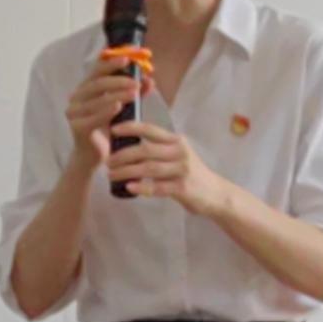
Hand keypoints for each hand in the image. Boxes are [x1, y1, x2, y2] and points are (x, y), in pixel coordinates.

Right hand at [61, 54, 142, 168]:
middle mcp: (76, 97)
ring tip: (134, 93)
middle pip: (97, 83)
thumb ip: (134, 93)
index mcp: (85, 89)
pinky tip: (118, 107)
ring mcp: (74, 112)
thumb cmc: (108, 129)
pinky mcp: (76, 127)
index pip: (97, 70)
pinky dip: (106, 111)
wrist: (95, 156)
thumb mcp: (123, 108)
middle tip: (136, 81)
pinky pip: (93, 117)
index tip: (129, 58)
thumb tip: (150, 79)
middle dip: (118, 80)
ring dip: (117, 94)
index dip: (112, 62)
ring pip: (97, 99)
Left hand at [104, 117, 219, 215]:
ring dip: (127, 171)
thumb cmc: (189, 173)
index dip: (130, 128)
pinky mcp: (183, 187)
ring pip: (149, 168)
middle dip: (123, 155)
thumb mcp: (176, 155)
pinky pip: (158, 187)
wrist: (215, 193)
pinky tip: (129, 188)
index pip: (150, 130)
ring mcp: (182, 169)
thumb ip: (157, 150)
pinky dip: (142, 187)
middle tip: (107, 161)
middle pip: (146, 150)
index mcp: (176, 141)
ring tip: (111, 175)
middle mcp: (179, 152)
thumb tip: (126, 147)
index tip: (112, 130)